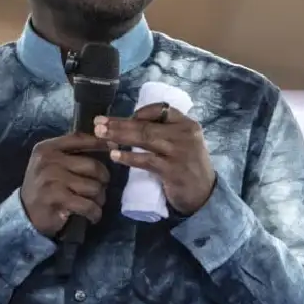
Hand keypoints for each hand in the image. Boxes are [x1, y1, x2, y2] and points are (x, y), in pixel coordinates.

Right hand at [21, 133, 112, 236]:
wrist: (25, 213)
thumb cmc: (43, 186)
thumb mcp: (50, 163)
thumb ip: (71, 153)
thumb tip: (106, 143)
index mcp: (48, 148)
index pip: (79, 139)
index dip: (100, 142)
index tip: (115, 147)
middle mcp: (49, 161)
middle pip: (92, 165)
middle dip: (103, 180)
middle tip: (101, 188)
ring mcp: (52, 179)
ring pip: (93, 186)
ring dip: (99, 198)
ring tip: (95, 203)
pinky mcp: (57, 199)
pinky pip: (88, 204)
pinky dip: (95, 212)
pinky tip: (93, 215)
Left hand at [95, 104, 215, 215]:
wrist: (205, 194)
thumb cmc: (188, 167)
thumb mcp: (183, 144)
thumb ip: (164, 133)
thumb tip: (130, 125)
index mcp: (186, 124)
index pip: (161, 109)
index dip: (139, 112)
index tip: (122, 118)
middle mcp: (184, 134)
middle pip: (147, 124)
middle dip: (120, 123)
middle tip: (98, 123)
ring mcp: (179, 152)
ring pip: (144, 139)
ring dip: (119, 136)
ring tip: (101, 135)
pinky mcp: (172, 170)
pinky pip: (146, 160)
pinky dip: (129, 157)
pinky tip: (115, 155)